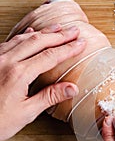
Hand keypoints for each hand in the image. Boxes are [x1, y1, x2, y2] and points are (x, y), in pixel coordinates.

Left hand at [0, 24, 85, 140]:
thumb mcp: (26, 112)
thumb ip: (50, 97)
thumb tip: (72, 88)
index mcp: (18, 74)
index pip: (50, 56)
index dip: (68, 48)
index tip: (81, 43)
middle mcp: (7, 61)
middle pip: (39, 41)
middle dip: (59, 35)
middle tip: (74, 30)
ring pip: (24, 38)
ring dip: (44, 32)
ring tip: (58, 28)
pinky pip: (10, 41)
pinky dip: (25, 35)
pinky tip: (31, 33)